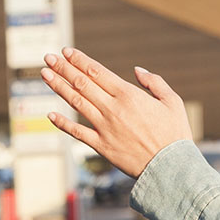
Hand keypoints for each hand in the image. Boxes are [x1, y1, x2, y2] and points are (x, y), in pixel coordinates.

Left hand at [41, 47, 192, 177]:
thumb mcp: (172, 101)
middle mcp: (113, 109)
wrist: (171, 168)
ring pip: (76, 103)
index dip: (79, 60)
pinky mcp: (101, 146)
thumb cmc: (175, 134)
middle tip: (48, 57)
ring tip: (45, 74)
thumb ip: (154, 82)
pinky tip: (50, 114)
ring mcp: (104, 128)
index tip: (66, 51)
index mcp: (129, 95)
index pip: (96, 71)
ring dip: (58, 87)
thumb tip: (137, 70)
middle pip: (82, 83)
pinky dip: (62, 123)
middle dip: (63, 68)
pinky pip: (77, 133)